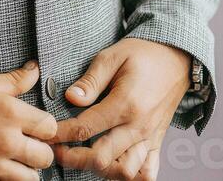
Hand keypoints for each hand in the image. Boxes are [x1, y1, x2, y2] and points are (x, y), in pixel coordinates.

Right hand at [0, 59, 56, 179]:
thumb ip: (15, 80)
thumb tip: (35, 69)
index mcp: (10, 112)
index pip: (50, 127)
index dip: (46, 129)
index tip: (38, 129)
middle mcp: (5, 140)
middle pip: (45, 158)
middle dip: (40, 153)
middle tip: (29, 148)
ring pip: (30, 179)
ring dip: (25, 172)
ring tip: (15, 163)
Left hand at [50, 38, 191, 179]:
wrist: (176, 56)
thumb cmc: (143, 53)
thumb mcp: (113, 55)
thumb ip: (91, 80)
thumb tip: (70, 98)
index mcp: (126, 103)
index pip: (86, 128)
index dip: (62, 134)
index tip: (47, 133)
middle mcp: (139, 126)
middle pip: (102, 158)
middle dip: (75, 158)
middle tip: (57, 151)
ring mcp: (150, 137)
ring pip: (124, 171)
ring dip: (101, 170)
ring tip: (83, 157)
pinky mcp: (157, 142)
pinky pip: (147, 173)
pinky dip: (130, 175)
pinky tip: (113, 166)